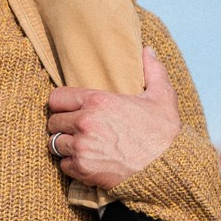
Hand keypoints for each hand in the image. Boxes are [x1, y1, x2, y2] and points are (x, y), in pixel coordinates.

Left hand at [44, 49, 179, 188]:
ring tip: (80, 144)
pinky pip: (63, 165)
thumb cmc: (164, 133)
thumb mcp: (162, 97)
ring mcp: (82, 148)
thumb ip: (152, 71)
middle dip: (63, 125)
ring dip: (66, 145)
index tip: (69, 108)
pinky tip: (86, 160)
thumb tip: (147, 50)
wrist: (167, 168)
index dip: (62, 103)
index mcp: (98, 101)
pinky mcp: (83, 169)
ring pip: (55, 144)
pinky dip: (72, 164)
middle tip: (77, 128)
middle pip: (53, 122)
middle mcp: (85, 123)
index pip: (57, 97)